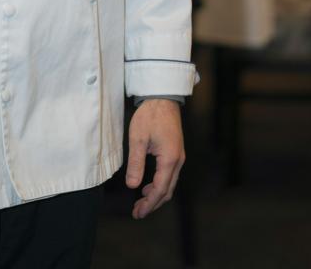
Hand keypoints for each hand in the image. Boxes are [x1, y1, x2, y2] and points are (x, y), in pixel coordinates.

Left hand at [125, 99, 184, 219]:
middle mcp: (177, 160)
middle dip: (152, 204)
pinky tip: (148, 185)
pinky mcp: (175, 151)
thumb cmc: (150, 115)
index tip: (137, 213)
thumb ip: (135, 163)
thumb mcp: (138, 139)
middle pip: (167, 191)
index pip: (160, 190)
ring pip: (169, 183)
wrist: (162, 97)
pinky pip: (169, 174)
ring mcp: (178, 156)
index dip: (149, 204)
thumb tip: (132, 185)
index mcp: (169, 159)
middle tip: (137, 212)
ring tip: (141, 201)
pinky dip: (160, 184)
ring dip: (156, 195)